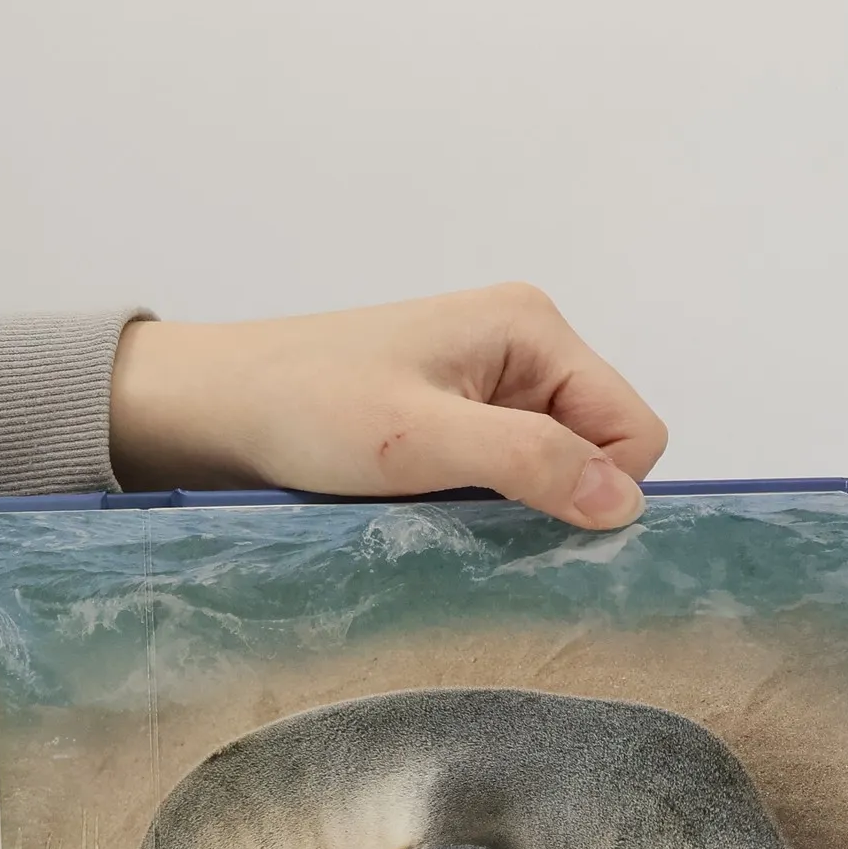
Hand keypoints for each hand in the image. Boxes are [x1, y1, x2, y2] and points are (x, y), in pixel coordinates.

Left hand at [108, 282, 666, 528]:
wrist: (213, 406)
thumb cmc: (309, 410)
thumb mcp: (424, 441)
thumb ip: (530, 463)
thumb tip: (625, 504)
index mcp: (533, 329)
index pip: (633, 430)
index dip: (597, 488)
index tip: (522, 518)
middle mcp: (520, 347)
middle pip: (593, 450)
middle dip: (550, 496)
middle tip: (469, 519)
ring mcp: (483, 383)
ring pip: (545, 469)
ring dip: (505, 504)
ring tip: (434, 509)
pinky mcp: (446, 417)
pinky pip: (497, 473)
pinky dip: (473, 502)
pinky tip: (422, 507)